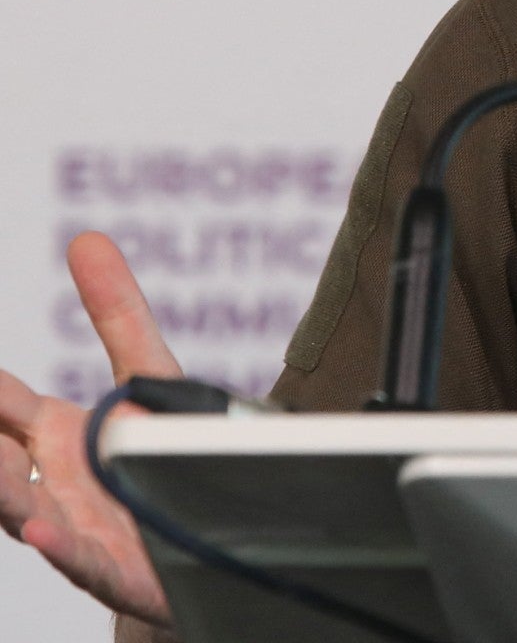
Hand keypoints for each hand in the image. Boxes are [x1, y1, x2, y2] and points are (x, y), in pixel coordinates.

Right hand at [0, 232, 177, 628]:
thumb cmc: (161, 452)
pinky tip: (42, 528)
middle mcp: (50, 481)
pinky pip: (79, 561)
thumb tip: (85, 238)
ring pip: (18, 511)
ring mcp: (75, 526)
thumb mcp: (146, 373)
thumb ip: (117, 314)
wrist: (207, 535)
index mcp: (52, 436)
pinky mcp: (114, 568)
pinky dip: (58, 546)